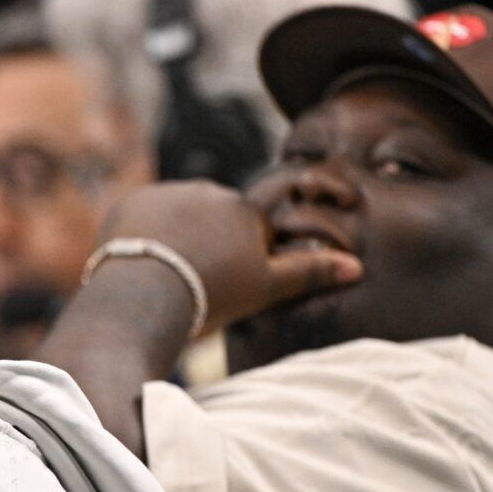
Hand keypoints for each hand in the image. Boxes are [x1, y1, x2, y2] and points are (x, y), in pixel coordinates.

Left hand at [98, 180, 361, 331]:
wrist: (142, 299)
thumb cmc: (209, 299)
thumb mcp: (264, 289)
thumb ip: (308, 273)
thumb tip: (357, 266)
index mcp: (246, 210)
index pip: (257, 224)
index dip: (245, 254)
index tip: (229, 279)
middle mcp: (211, 191)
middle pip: (216, 220)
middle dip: (211, 245)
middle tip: (196, 284)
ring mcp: (170, 194)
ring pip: (180, 217)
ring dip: (178, 239)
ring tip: (168, 277)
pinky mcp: (135, 202)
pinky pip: (146, 217)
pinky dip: (146, 237)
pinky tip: (142, 265)